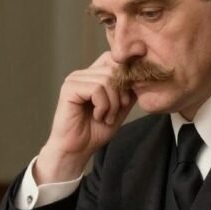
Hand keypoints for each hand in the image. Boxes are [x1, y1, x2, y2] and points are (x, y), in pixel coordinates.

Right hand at [35, 53, 136, 183]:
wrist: (77, 150)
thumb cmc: (95, 131)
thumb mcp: (119, 109)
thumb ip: (127, 92)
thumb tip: (141, 76)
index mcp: (92, 76)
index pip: (113, 59)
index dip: (125, 75)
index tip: (127, 99)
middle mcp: (82, 74)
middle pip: (113, 69)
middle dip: (121, 93)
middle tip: (115, 113)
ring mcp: (74, 80)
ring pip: (106, 80)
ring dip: (112, 104)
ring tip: (106, 118)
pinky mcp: (69, 89)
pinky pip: (96, 89)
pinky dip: (103, 106)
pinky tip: (97, 117)